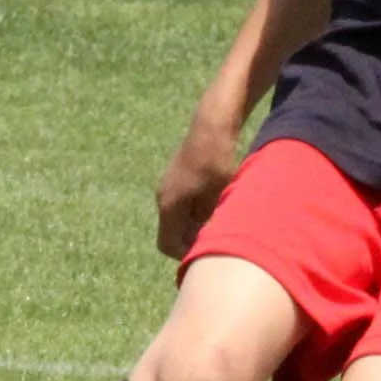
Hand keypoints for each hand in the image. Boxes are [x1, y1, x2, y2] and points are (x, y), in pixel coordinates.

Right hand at [156, 121, 240, 260]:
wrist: (211, 125)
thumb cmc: (216, 162)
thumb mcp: (216, 198)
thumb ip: (207, 223)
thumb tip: (203, 241)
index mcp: (168, 205)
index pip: (167, 244)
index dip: (185, 254)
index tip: (206, 252)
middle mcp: (162, 197)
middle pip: (171, 231)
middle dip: (191, 240)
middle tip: (216, 239)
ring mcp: (168, 185)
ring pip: (177, 217)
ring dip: (195, 225)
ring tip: (218, 221)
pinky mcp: (176, 177)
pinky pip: (181, 203)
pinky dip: (195, 211)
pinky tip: (215, 203)